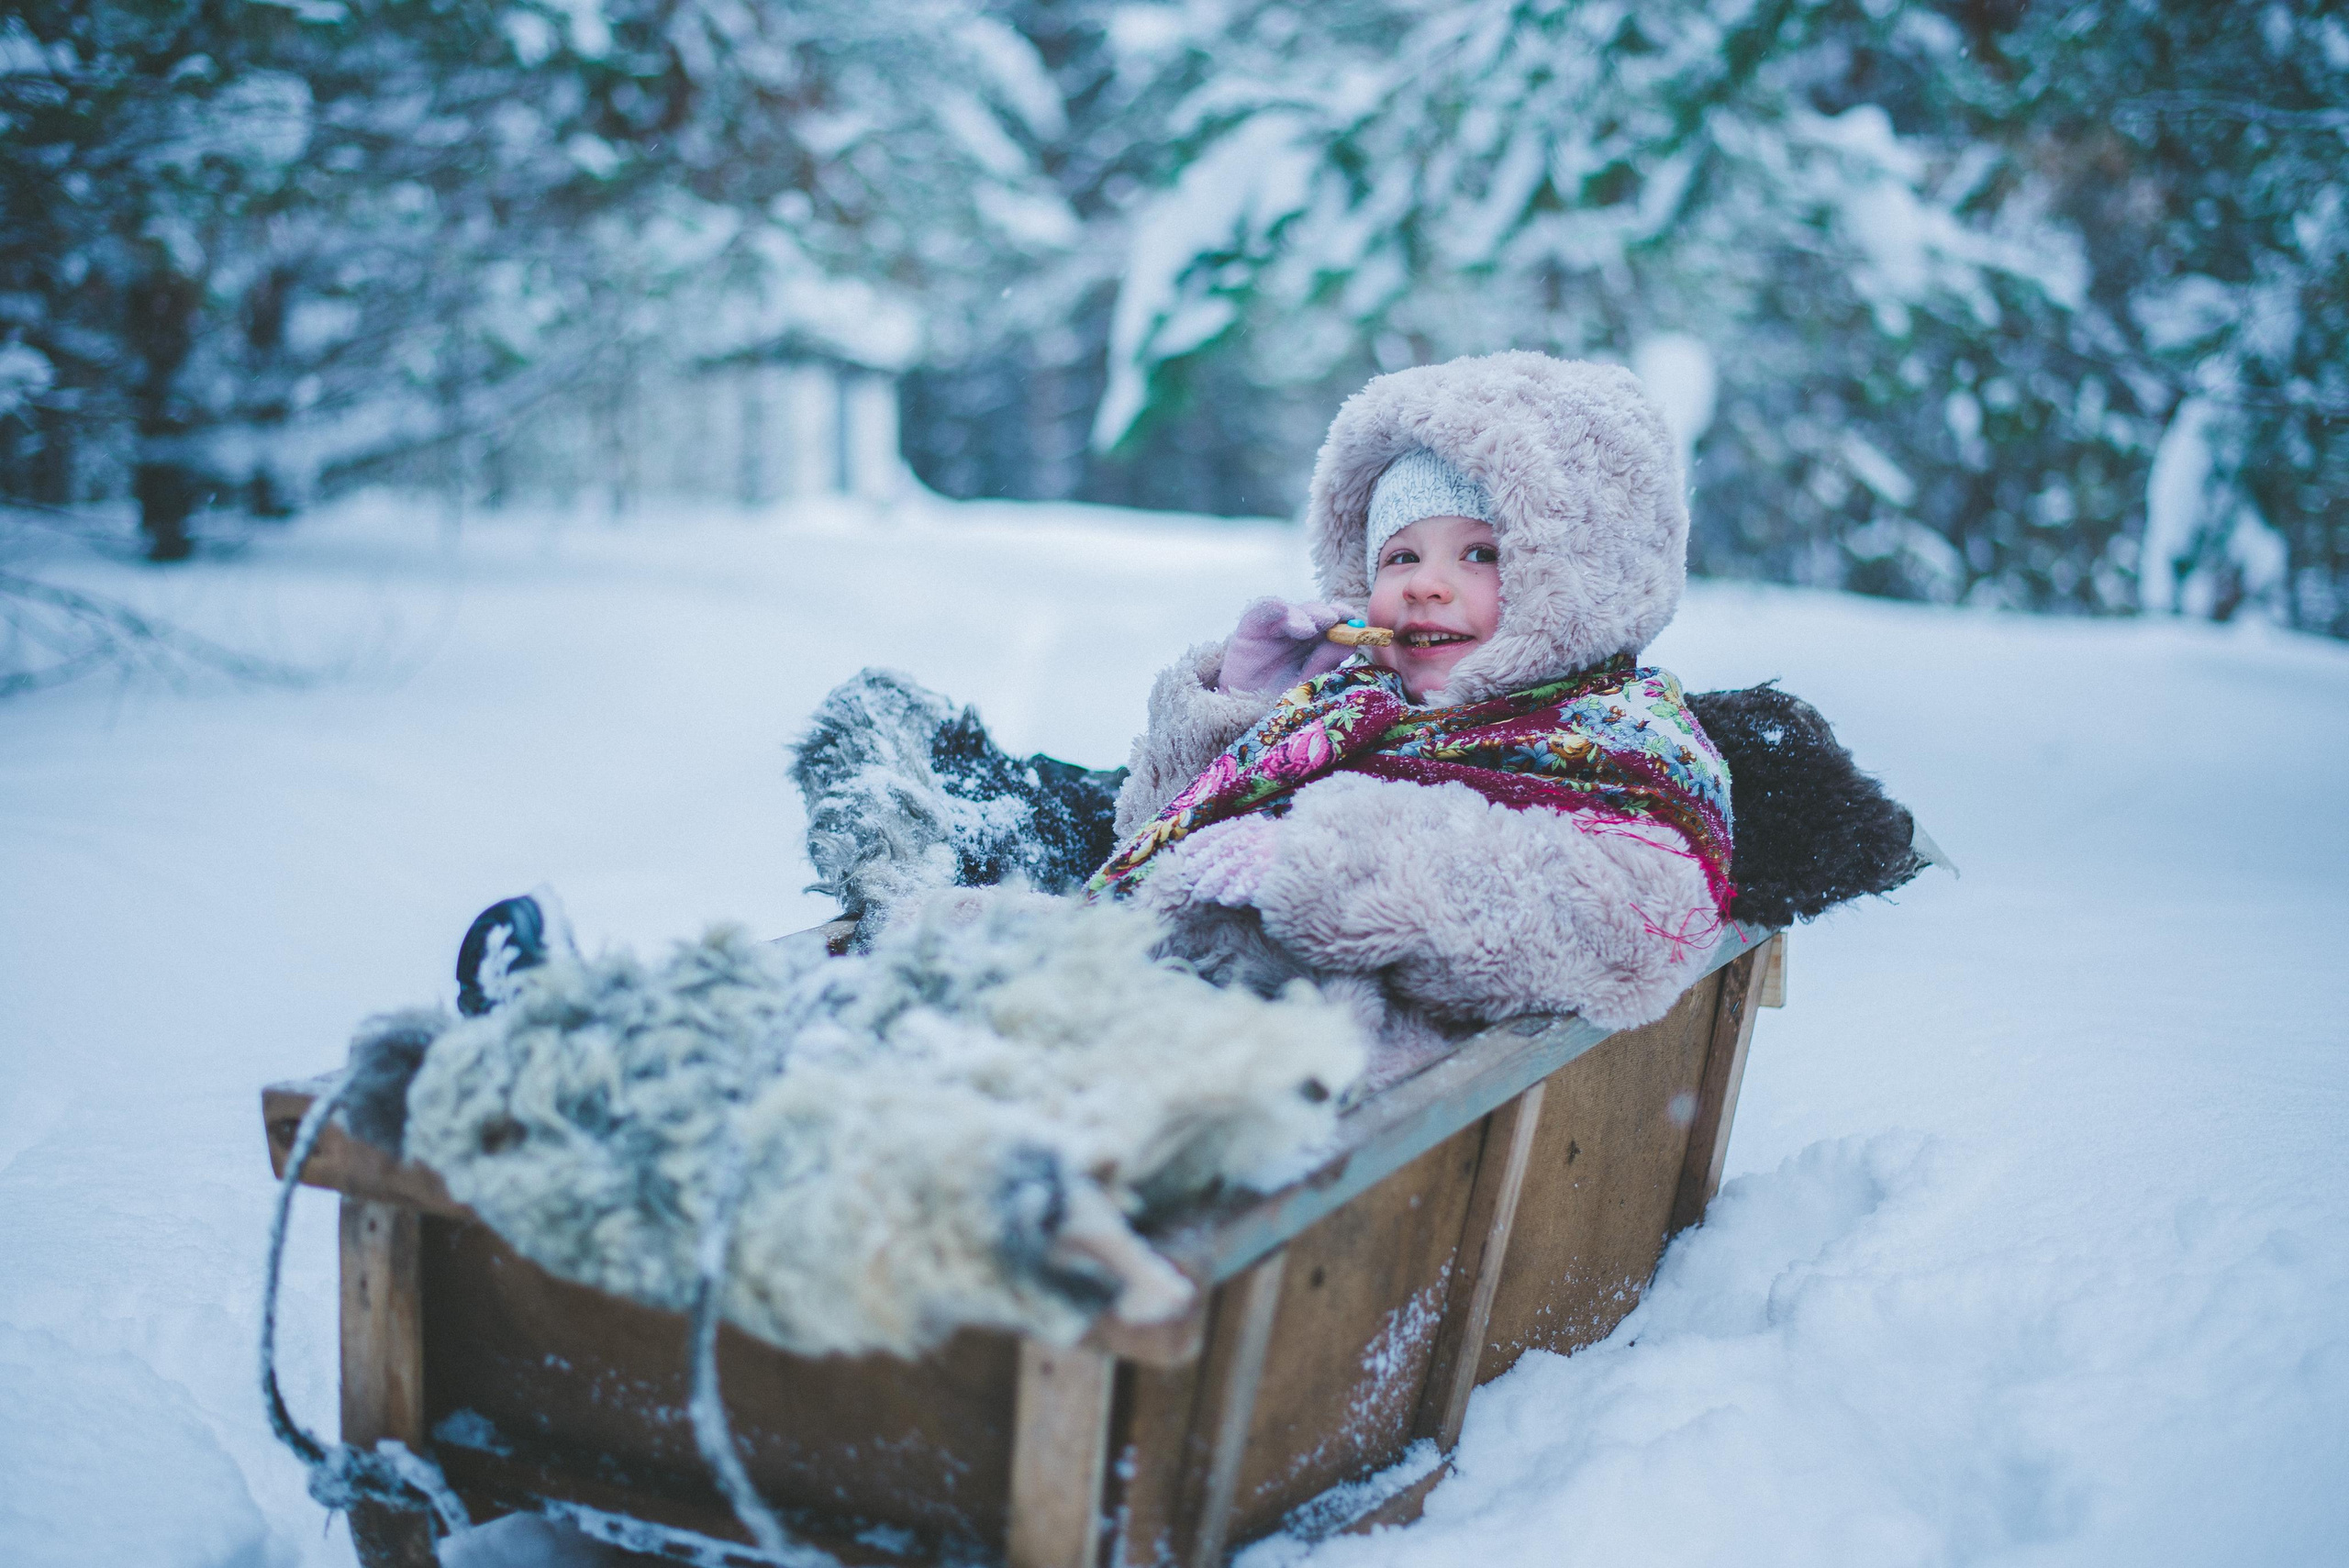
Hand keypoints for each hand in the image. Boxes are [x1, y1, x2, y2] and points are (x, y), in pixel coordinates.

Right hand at [1217, 597, 1353, 695]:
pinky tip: (1284, 614)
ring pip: (1292, 610)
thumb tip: (1351, 642)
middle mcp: (1296, 631)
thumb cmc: (1280, 700)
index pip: (1334, 622)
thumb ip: (1326, 662)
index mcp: (1316, 642)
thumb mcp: (1307, 683)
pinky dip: (1273, 608)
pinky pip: (1262, 611)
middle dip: (1326, 614)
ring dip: (1303, 614)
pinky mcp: (1251, 627)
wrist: (1245, 712)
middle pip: (1314, 612)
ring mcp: (1274, 627)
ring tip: (1308, 628)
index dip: (1345, 617)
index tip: (1356, 622)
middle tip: (1333, 619)